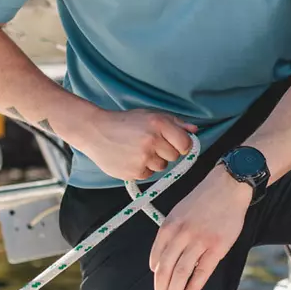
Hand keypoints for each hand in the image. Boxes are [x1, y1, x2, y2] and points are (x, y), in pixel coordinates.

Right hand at [78, 109, 197, 180]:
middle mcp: (152, 140)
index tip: (175, 144)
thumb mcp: (150, 115)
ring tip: (138, 150)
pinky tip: (131, 157)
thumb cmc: (125, 122)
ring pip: (162, 166)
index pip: (185, 143)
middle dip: (166, 151)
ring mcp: (143, 157)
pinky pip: (148, 174)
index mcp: (159, 124)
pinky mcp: (134, 171)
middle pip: (174, 156)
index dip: (182, 145)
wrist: (95, 131)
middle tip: (150, 144)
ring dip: (154, 161)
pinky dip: (142, 168)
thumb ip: (175, 123)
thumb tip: (195, 130)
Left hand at [150, 165, 250, 289]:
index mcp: (170, 225)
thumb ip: (170, 235)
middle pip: (165, 269)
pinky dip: (193, 288)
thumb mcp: (179, 212)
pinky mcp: (217, 246)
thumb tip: (161, 262)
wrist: (228, 185)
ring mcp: (200, 241)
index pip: (157, 258)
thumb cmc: (204, 199)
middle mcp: (182, 234)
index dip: (156, 279)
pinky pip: (202, 272)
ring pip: (181, 274)